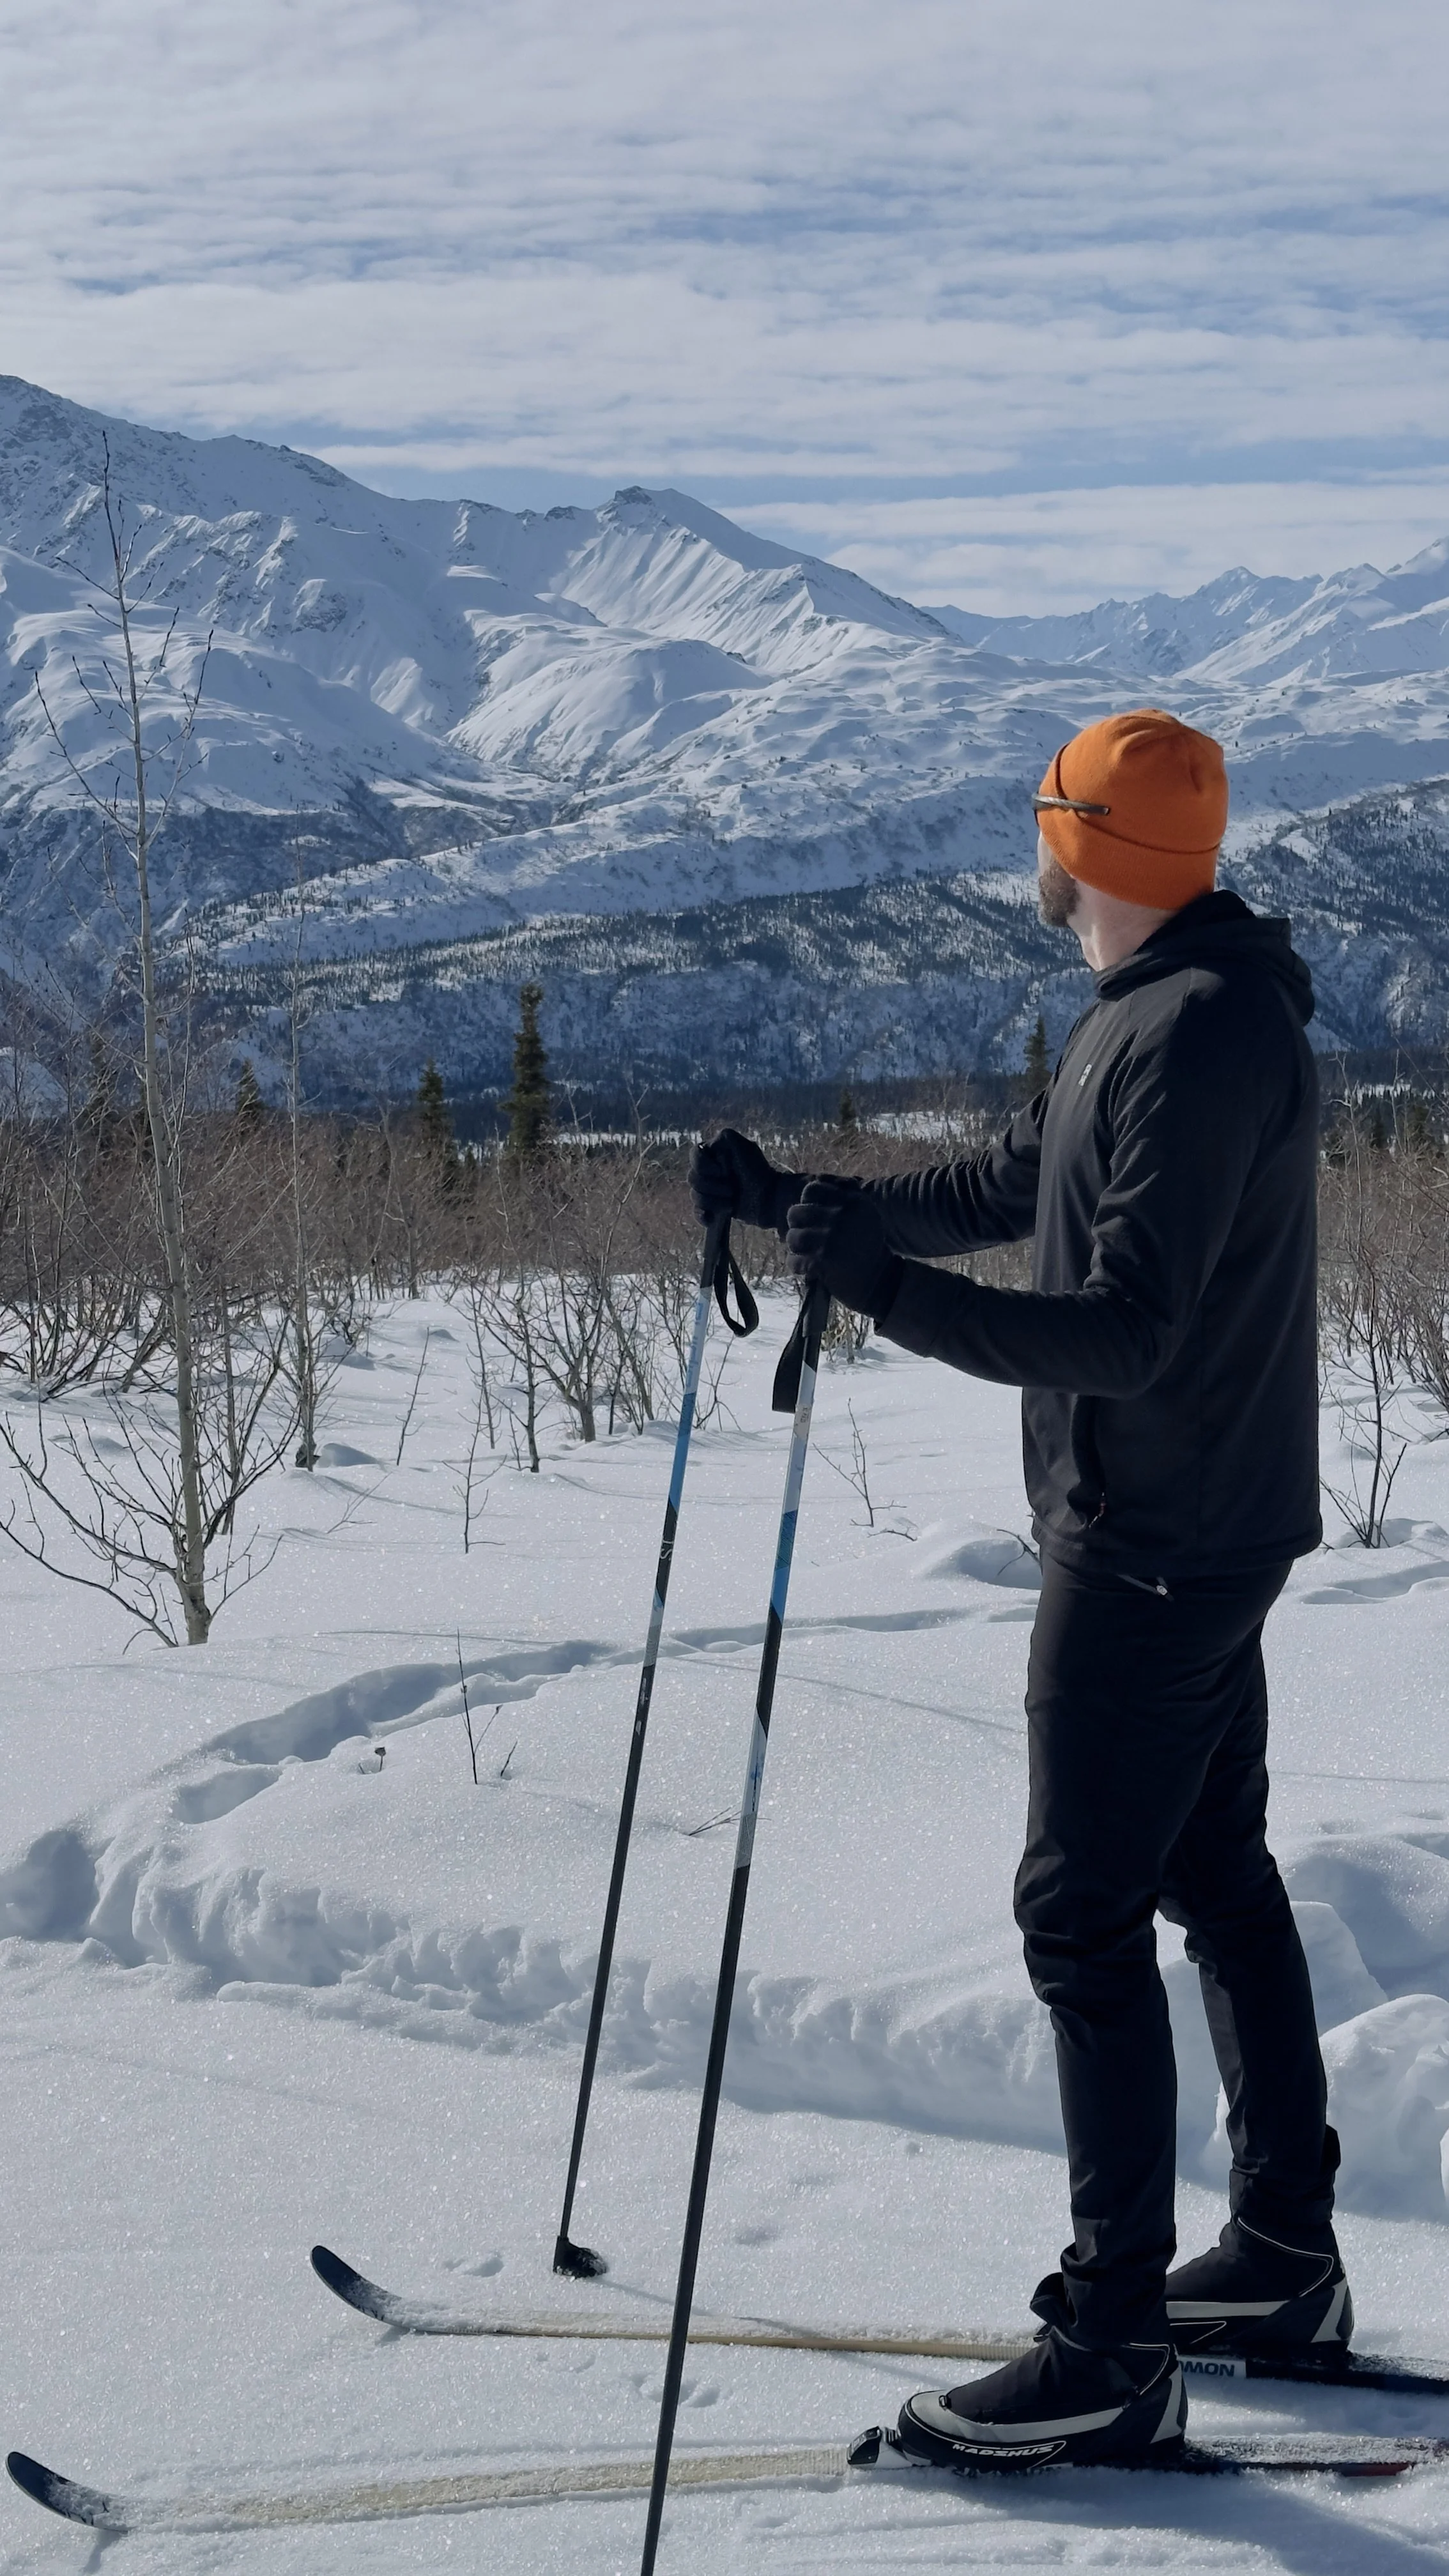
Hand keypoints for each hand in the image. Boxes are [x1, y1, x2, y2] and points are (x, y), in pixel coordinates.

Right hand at [689, 1129, 799, 1232]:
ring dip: (711, 1201)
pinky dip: (702, 1215)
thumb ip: (724, 1138)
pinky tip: (711, 1218)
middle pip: (692, 1177)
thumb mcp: (744, 1147)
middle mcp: (709, 1171)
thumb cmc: (759, 1171)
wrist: (771, 1199)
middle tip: (731, 1189)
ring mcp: (710, 1190)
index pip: (694, 1155)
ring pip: (694, 1195)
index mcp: (714, 1154)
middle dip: (711, 1186)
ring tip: (730, 1204)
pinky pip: (697, 1212)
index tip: (720, 1171)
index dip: (703, 1165)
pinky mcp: (713, 1208)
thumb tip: (709, 1147)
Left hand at [786, 1176, 902, 1319]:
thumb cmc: (869, 1248)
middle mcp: (842, 1215)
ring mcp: (832, 1237)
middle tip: (806, 1238)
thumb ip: (843, 1198)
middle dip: (797, 1227)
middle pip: (796, 1213)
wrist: (881, 1282)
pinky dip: (798, 1266)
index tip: (812, 1217)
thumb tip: (813, 1190)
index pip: (812, 1190)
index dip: (806, 1203)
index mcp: (852, 1201)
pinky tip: (808, 1269)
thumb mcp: (866, 1214)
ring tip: (806, 1253)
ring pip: (793, 1237)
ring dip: (796, 1248)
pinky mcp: (824, 1259)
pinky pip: (795, 1260)